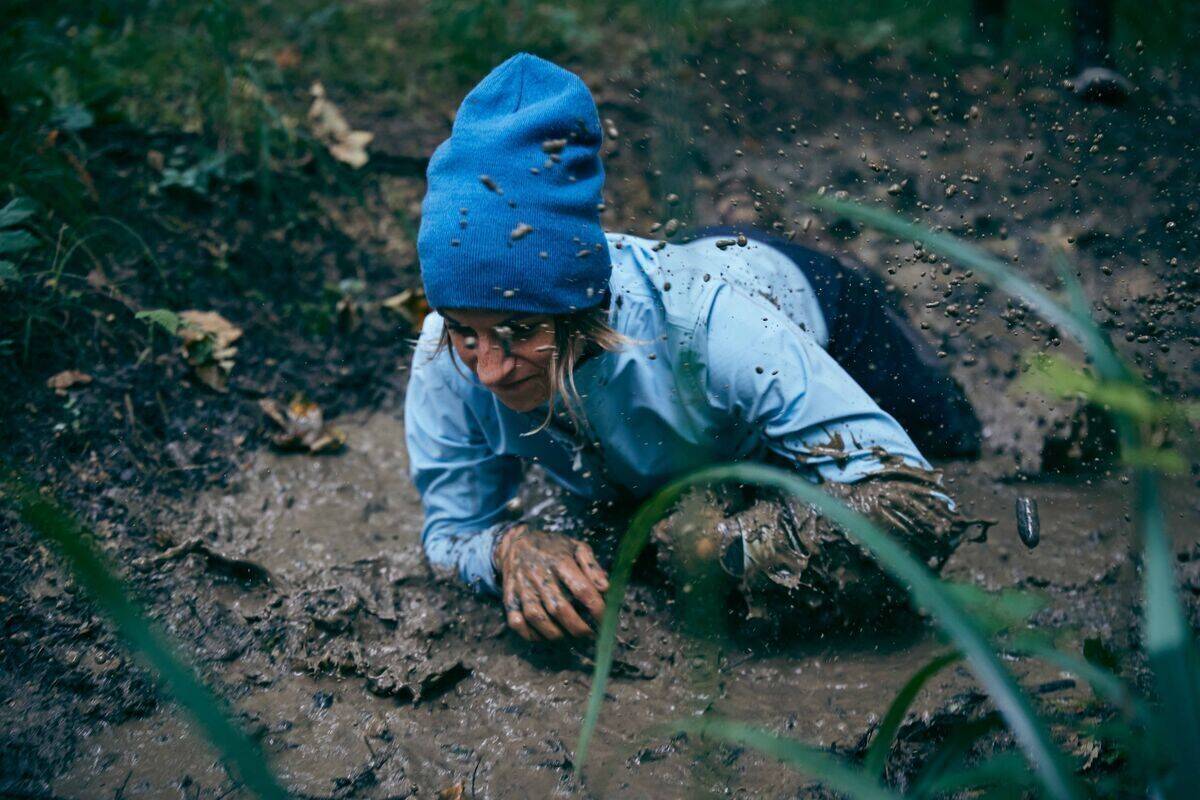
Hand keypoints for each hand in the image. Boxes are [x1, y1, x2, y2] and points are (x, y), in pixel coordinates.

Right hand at [494, 525, 608, 640]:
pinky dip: (531, 634)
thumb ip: (593, 567)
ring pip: (537, 618)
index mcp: (559, 562)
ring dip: (556, 634)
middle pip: (559, 609)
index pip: (582, 589)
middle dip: (578, 628)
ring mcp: (522, 588)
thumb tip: (606, 588)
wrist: (516, 543)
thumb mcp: (576, 547)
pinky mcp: (509, 598)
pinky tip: (546, 636)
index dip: (596, 608)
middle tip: (589, 634)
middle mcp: (539, 576)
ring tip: (569, 636)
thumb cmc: (553, 548)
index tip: (606, 620)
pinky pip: (517, 623)